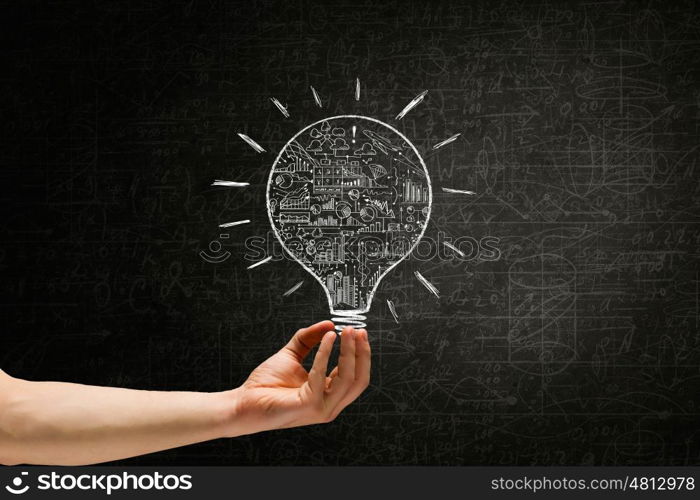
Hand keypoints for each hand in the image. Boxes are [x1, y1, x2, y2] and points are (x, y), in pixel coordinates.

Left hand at [228, 321, 370, 434]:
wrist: (243, 402)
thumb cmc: (265, 385)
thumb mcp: (292, 355)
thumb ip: (309, 339)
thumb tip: (328, 324)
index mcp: (328, 395)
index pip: (356, 376)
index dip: (360, 353)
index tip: (358, 332)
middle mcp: (329, 405)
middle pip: (359, 379)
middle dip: (361, 352)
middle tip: (356, 330)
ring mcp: (321, 408)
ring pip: (348, 379)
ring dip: (349, 351)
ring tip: (344, 332)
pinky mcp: (309, 406)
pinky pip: (323, 376)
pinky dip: (326, 354)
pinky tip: (327, 338)